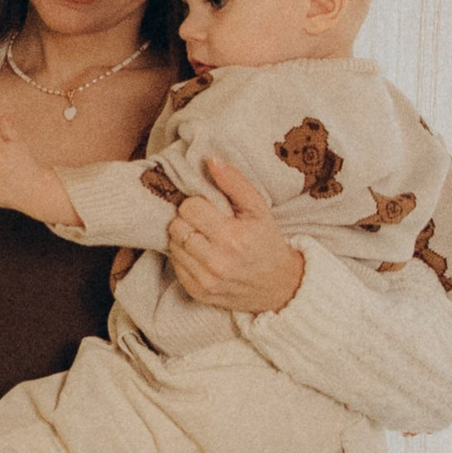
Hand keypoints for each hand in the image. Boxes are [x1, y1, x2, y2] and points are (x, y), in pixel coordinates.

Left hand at [165, 156, 306, 316]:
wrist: (278, 286)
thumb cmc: (266, 241)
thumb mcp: (259, 209)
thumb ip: (235, 182)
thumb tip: (210, 160)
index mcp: (231, 237)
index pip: (189, 208)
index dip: (197, 204)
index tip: (209, 208)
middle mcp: (216, 262)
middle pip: (176, 226)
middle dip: (188, 220)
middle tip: (205, 222)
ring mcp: (205, 280)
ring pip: (173, 245)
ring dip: (184, 238)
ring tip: (204, 238)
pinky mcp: (197, 292)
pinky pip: (175, 265)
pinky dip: (185, 256)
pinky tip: (203, 254)